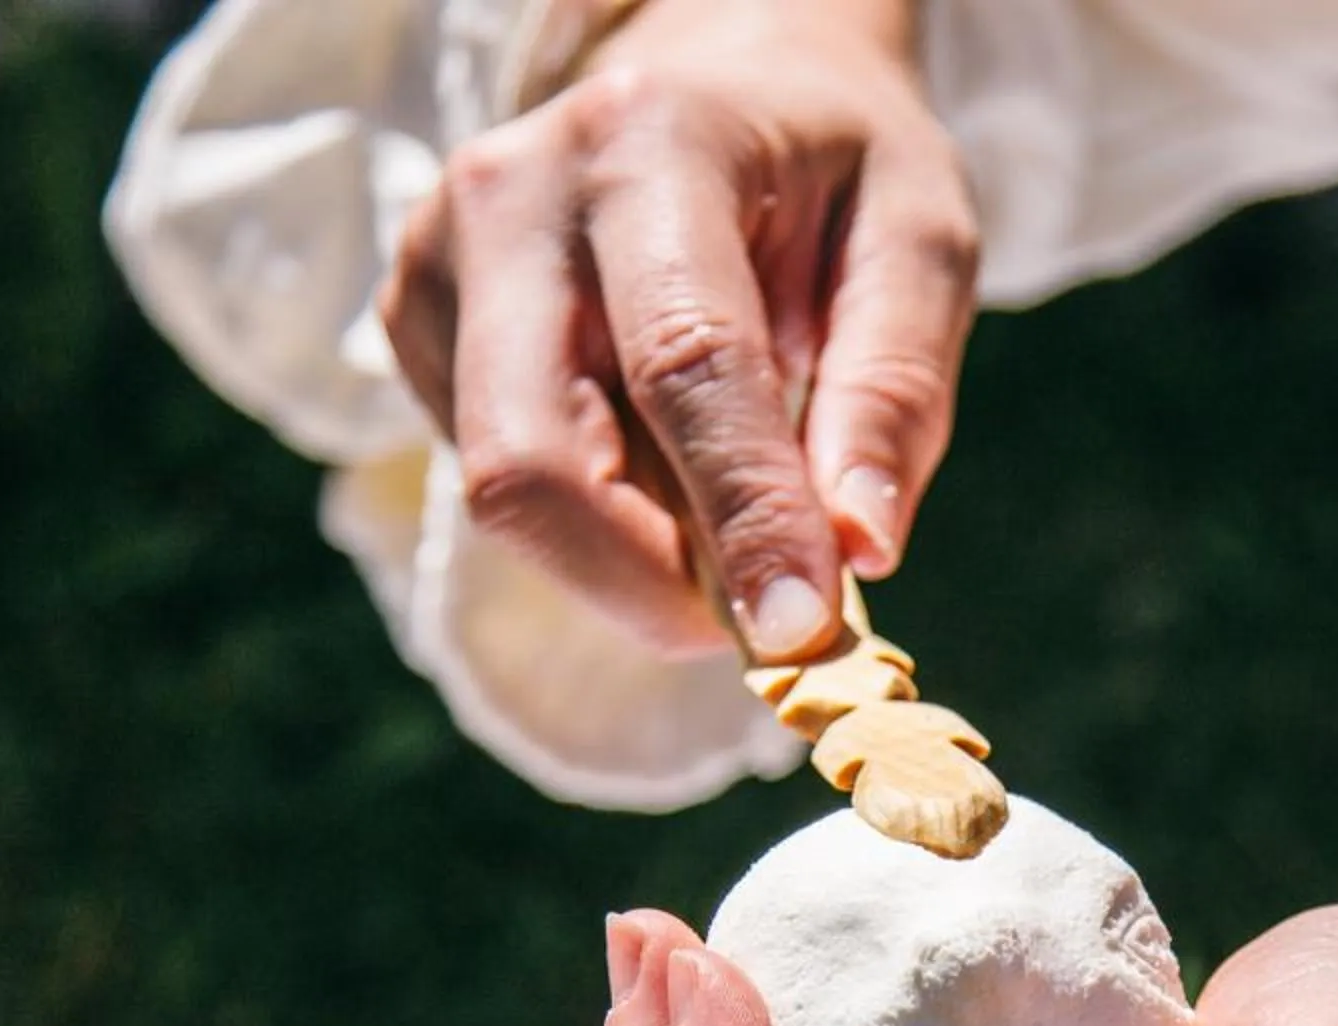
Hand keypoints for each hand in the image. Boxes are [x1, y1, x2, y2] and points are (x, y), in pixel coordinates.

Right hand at [378, 0, 975, 661]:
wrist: (722, 77)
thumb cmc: (834, 167)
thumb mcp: (919, 240)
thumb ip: (894, 391)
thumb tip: (856, 552)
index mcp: (652, 143)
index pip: (683, 365)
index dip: (741, 516)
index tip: (799, 636)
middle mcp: (512, 192)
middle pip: (534, 462)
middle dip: (653, 583)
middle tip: (768, 623)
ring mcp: (440, 259)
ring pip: (512, 493)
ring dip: (637, 554)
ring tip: (733, 496)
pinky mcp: (417, 322)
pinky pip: (497, 480)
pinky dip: (601, 517)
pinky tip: (661, 454)